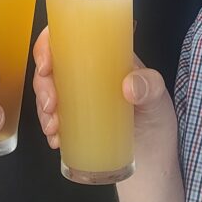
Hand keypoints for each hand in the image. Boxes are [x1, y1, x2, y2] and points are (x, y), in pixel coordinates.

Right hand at [32, 28, 175, 150]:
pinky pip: (51, 118)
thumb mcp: (159, 100)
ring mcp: (79, 99)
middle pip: (52, 66)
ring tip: (53, 126)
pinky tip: (56, 139)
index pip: (70, 37)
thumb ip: (150, 87)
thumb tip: (129, 84)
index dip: (49, 44)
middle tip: (51, 105)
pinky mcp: (74, 122)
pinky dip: (48, 128)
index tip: (46, 64)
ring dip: (42, 108)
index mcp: (106, 58)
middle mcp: (89, 75)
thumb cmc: (156, 123)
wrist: (154, 164)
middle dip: (42, 84)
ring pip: (47, 92)